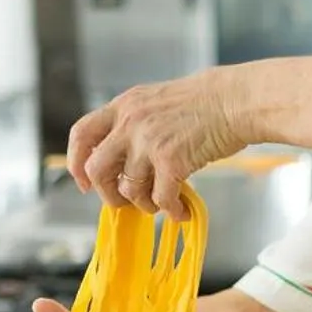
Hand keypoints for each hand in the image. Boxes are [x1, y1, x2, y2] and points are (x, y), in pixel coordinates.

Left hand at [67, 70, 246, 216]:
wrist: (235, 100)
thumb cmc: (205, 102)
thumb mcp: (156, 101)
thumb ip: (134, 124)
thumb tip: (123, 161)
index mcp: (124, 106)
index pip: (81, 134)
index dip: (76, 162)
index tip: (84, 181)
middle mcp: (130, 123)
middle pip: (97, 169)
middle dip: (107, 193)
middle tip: (124, 201)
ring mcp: (149, 142)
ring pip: (129, 190)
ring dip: (144, 205)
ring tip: (161, 204)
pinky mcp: (171, 161)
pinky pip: (161, 199)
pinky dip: (171, 211)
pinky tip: (182, 211)